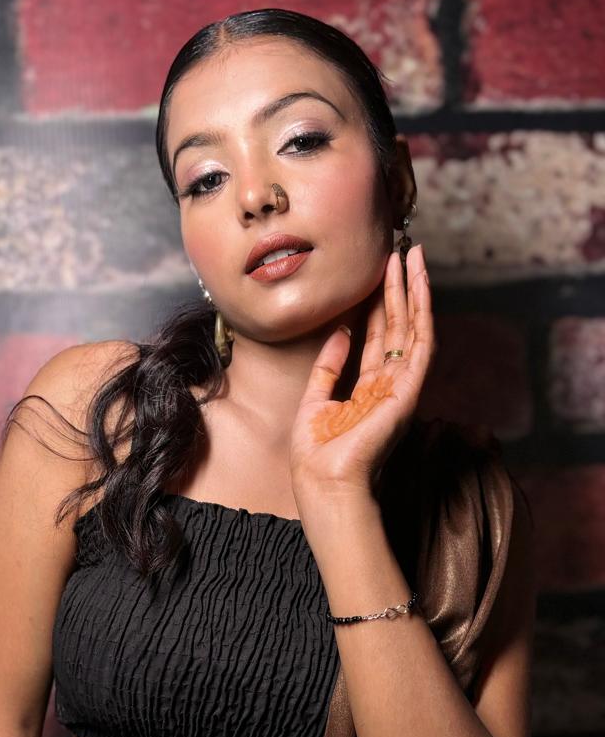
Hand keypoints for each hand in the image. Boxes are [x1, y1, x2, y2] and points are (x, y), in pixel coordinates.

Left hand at [289, 244, 434, 508]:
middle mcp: (391, 387)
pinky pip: (421, 344)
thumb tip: (341, 329)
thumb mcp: (315, 401)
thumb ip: (329, 365)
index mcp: (369, 391)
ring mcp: (403, 388)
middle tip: (401, 252)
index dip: (380, 304)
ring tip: (413, 256)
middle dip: (400, 288)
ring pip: (414, 328)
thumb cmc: (317, 457)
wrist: (325, 484)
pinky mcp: (409, 390)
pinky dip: (422, 312)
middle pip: (399, 328)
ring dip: (414, 291)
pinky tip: (419, 285)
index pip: (380, 339)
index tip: (378, 274)